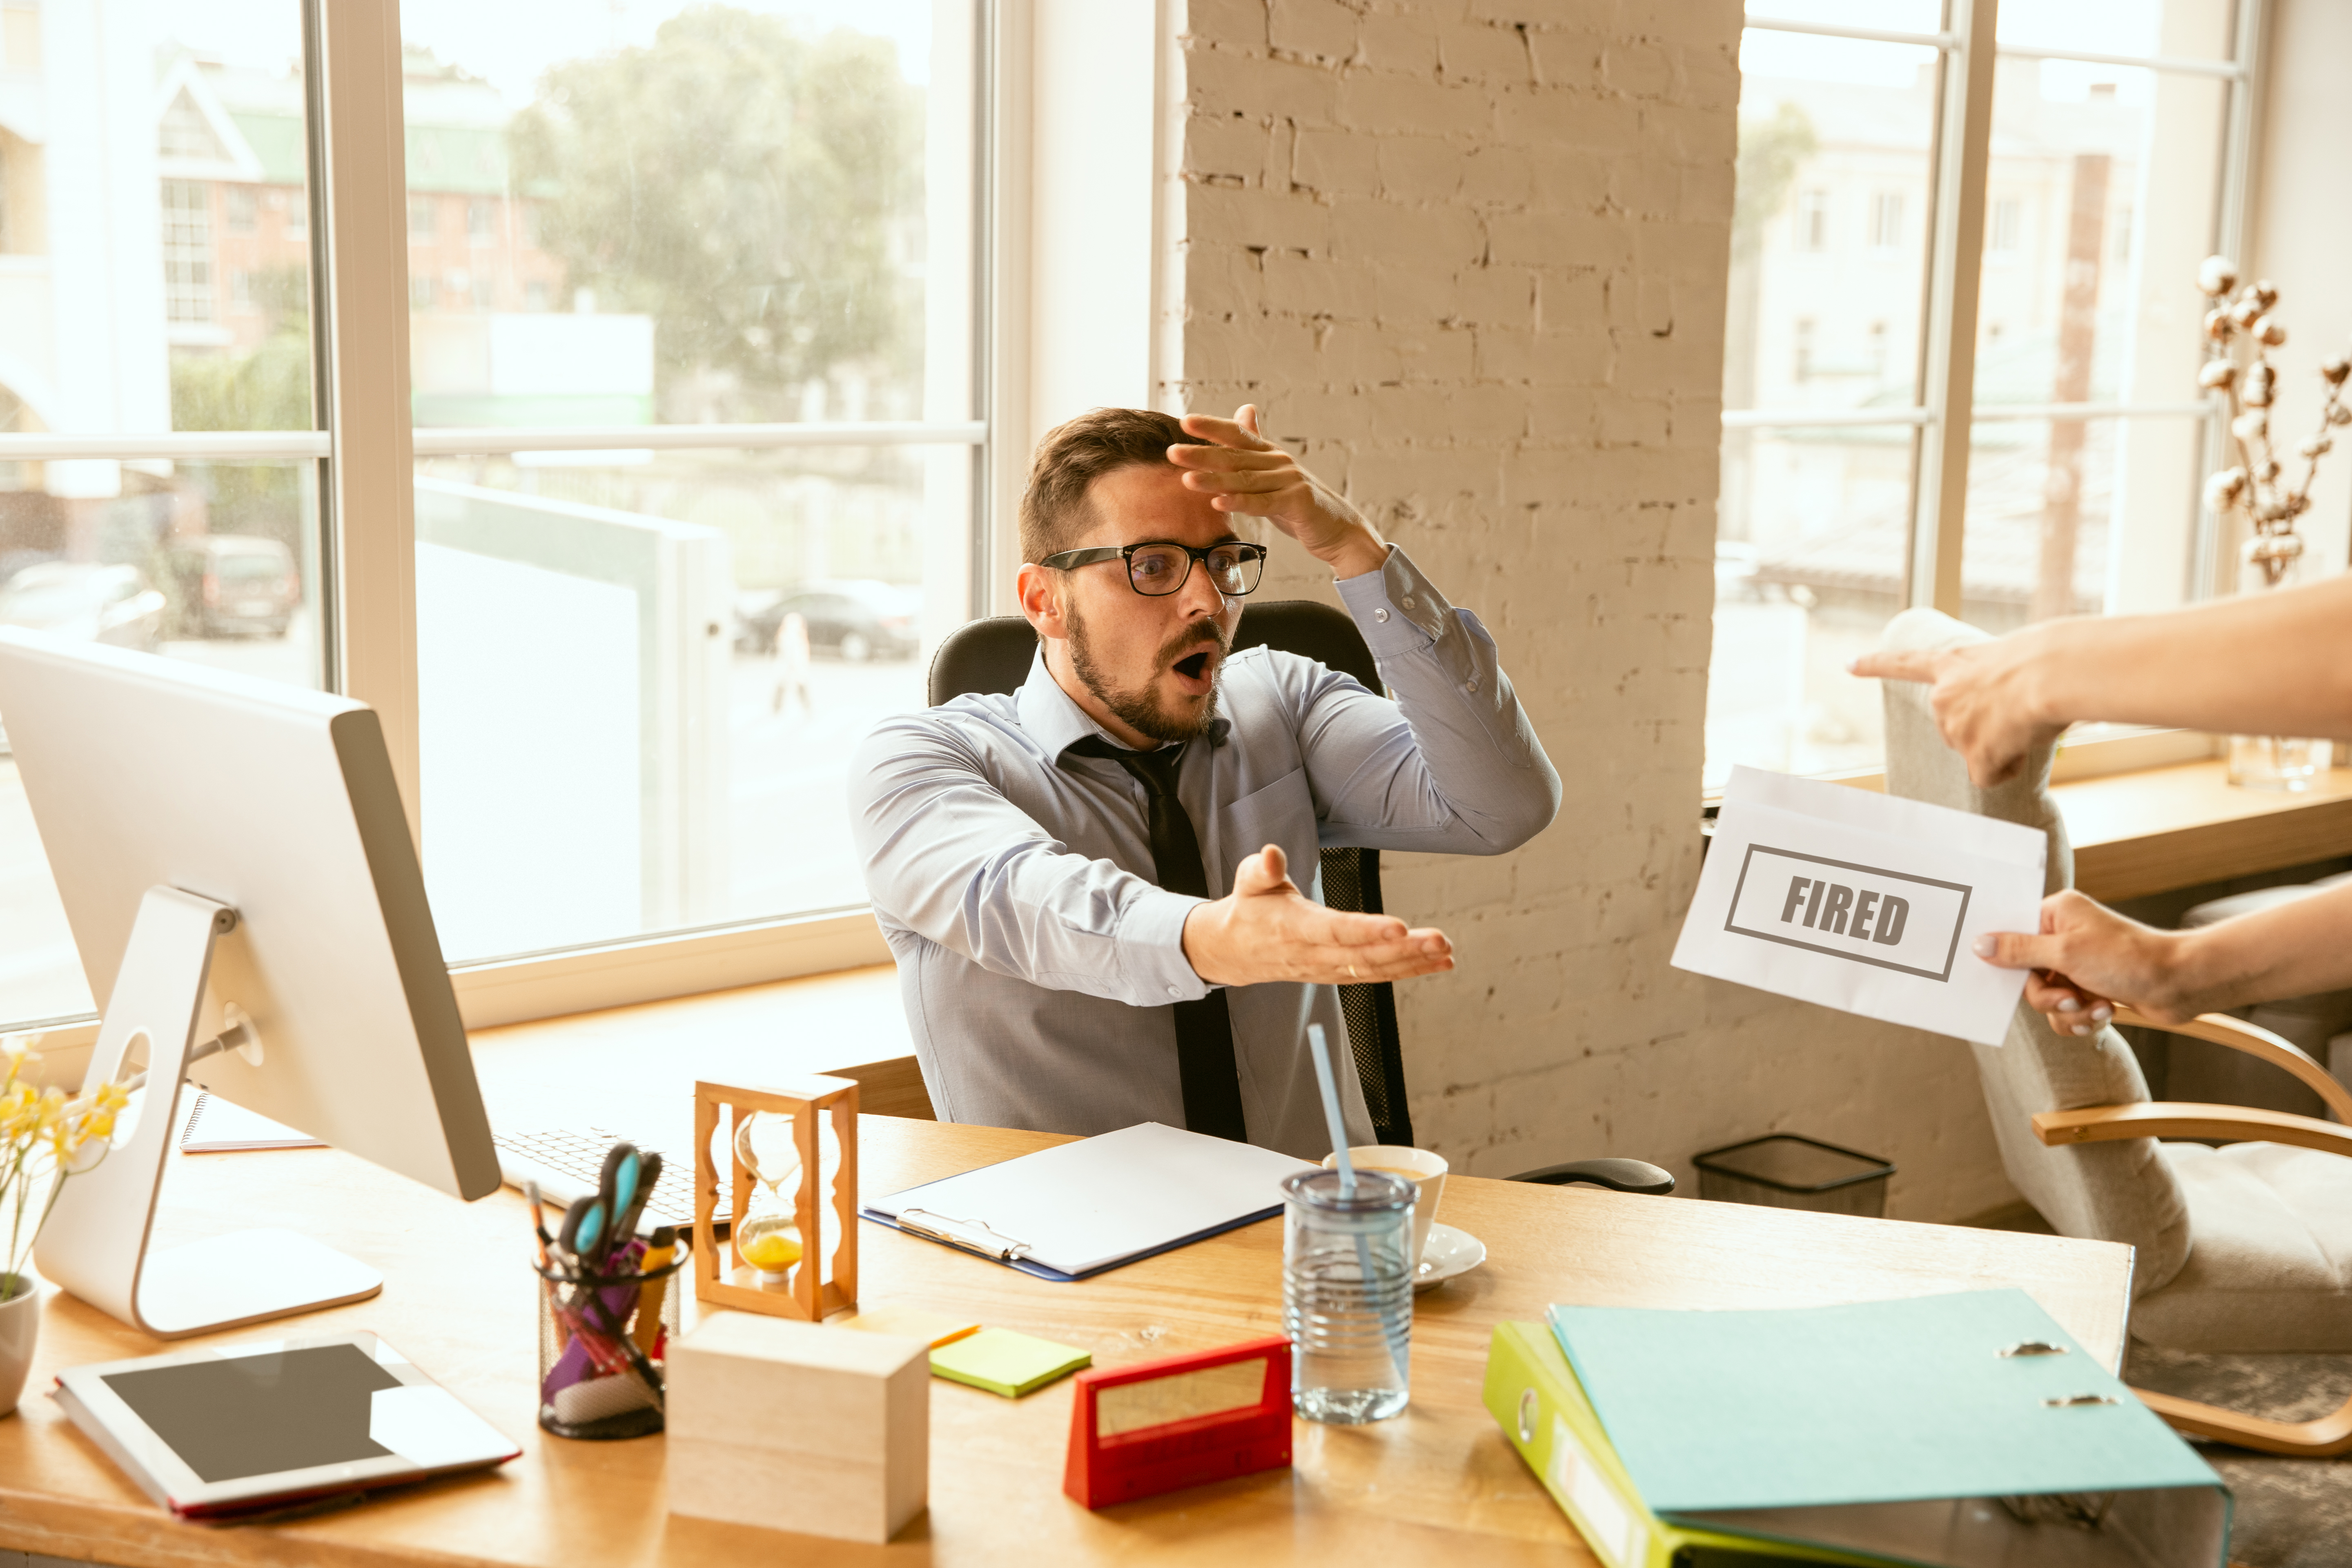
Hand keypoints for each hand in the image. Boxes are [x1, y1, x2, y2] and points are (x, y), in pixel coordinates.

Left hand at [1166, 405, 1389, 579]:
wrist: (1338, 529)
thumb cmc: (1299, 504)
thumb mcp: (1274, 475)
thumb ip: (1254, 450)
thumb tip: (1244, 410)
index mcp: (1270, 455)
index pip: (1237, 436)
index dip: (1212, 427)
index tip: (1184, 421)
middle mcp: (1279, 462)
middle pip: (1234, 456)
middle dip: (1201, 454)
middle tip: (1172, 452)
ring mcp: (1290, 480)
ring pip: (1245, 480)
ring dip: (1214, 480)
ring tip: (1187, 480)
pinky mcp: (1298, 502)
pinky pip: (1263, 503)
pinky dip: (1240, 503)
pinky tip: (1218, 503)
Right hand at [1182, 843, 1453, 987]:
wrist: (1234, 951)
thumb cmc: (1249, 907)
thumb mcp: (1248, 882)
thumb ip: (1262, 868)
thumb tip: (1272, 853)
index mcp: (1292, 928)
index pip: (1334, 931)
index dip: (1367, 931)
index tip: (1399, 927)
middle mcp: (1312, 954)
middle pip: (1363, 955)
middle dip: (1405, 950)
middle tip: (1439, 940)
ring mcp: (1326, 969)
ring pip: (1374, 969)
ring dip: (1413, 963)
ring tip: (1445, 951)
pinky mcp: (1336, 974)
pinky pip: (1375, 975)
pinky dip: (1408, 971)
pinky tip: (1436, 963)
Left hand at [1849, 632, 2065, 786]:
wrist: (2050, 673)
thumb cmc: (2048, 658)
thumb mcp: (2013, 658)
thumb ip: (1996, 683)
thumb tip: (2013, 711)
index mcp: (1953, 663)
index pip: (1904, 663)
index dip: (1876, 665)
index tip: (1849, 664)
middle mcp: (1943, 697)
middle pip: (1957, 729)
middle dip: (1984, 729)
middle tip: (2019, 712)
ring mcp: (1954, 727)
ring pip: (1979, 752)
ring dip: (2003, 745)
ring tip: (2027, 721)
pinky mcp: (1972, 754)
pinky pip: (1989, 776)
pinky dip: (2006, 769)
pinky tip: (2022, 747)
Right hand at [1971, 889, 2197, 1033]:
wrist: (2180, 985)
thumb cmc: (2128, 959)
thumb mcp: (2065, 953)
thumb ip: (2019, 950)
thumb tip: (1979, 944)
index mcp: (2056, 914)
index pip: (2012, 935)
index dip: (2009, 960)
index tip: (2010, 976)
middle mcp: (2065, 936)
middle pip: (2028, 976)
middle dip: (2048, 996)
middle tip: (2069, 999)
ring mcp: (2078, 965)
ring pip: (2047, 999)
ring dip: (2069, 1012)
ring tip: (2095, 1008)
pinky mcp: (2091, 988)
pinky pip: (2067, 1012)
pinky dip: (2083, 1019)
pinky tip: (2105, 1013)